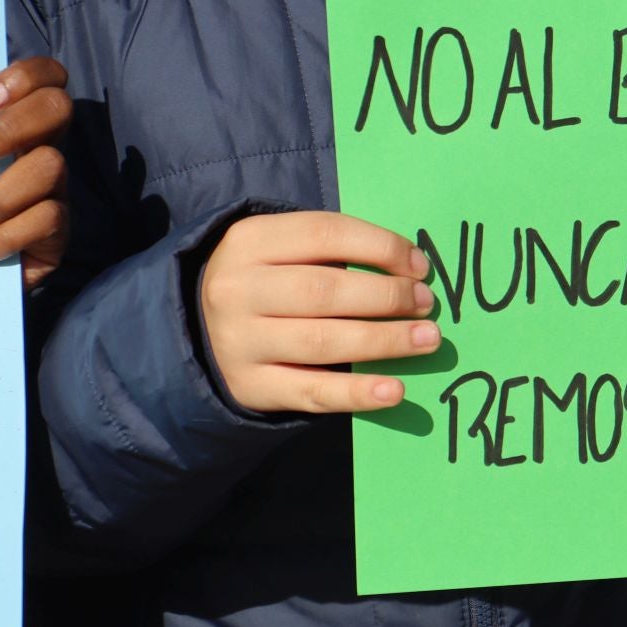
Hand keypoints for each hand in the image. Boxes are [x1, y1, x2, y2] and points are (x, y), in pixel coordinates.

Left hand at [0, 56, 70, 287]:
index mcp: (13, 125)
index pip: (46, 77)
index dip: (24, 77)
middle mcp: (40, 149)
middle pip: (58, 107)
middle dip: (14, 125)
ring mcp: (54, 190)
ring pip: (53, 165)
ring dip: (4, 191)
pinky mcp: (58, 233)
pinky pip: (49, 219)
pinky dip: (9, 234)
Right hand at [199, 212, 440, 413]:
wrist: (198, 328)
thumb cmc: (266, 281)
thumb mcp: (282, 249)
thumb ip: (335, 249)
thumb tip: (411, 269)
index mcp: (250, 241)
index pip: (326, 234)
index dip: (381, 247)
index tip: (420, 266)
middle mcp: (237, 289)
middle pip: (325, 291)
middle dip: (387, 297)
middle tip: (426, 304)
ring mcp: (240, 341)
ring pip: (322, 341)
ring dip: (384, 341)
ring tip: (427, 340)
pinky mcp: (250, 386)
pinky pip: (311, 392)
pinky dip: (357, 393)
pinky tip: (394, 390)